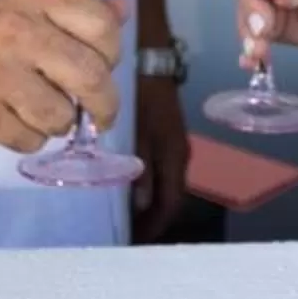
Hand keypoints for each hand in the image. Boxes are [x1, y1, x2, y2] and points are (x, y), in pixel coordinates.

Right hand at [0, 0, 126, 153]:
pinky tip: (18, 119)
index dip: (113, 52)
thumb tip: (124, 11)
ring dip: (63, 121)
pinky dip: (31, 136)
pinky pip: (29, 141)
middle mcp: (18, 35)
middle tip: (102, 113)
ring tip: (47, 109)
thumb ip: (76, 5)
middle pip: (91, 79)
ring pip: (62, 118)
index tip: (105, 64)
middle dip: (106, 104)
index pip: (102, 27)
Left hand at [129, 65, 189, 237]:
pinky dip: (143, 185)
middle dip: (148, 219)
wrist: (149, 53)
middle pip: (168, 198)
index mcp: (175, 157)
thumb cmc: (140, 92)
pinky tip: (122, 185)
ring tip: (119, 215)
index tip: (133, 245)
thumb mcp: (138, 131)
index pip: (171, 205)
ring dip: (145, 203)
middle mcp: (178, 154)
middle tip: (122, 235)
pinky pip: (156, 169)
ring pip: (162, 184)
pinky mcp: (163, 132)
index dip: (154, 228)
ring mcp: (172, 143)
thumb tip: (141, 206)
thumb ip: (141, 168)